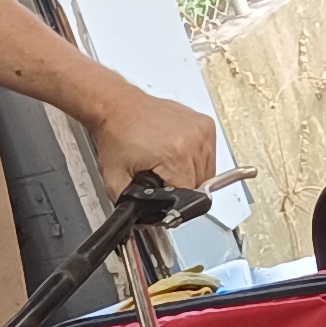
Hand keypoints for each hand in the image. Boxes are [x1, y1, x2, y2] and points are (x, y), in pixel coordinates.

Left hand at [85, 84, 219, 193]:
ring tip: (169, 164)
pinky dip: (196, 158)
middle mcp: (193, 140)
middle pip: (201, 185)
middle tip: (161, 178)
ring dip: (191, 174)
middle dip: (182, 187)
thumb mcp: (115, 180)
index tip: (164, 197)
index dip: (175, 202)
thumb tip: (145, 220)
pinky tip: (177, 153)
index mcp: (175, 156)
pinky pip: (209, 154)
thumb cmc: (116, 135)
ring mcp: (201, 130)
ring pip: (208, 171)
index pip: (190, 196)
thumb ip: (132, 206)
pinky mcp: (205, 124)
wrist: (117, 106)